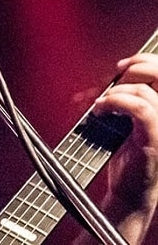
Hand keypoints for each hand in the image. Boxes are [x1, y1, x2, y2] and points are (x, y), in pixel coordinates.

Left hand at [93, 52, 157, 242]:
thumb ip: (134, 98)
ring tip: (103, 104)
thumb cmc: (131, 157)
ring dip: (116, 92)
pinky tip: (101, 110)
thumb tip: (120, 74)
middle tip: (116, 78)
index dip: (146, 61)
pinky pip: (140, 109)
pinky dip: (115, 103)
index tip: (123, 66)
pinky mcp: (156, 139)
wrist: (131, 192)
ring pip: (146, 92)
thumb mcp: (133, 120)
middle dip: (135, 69)